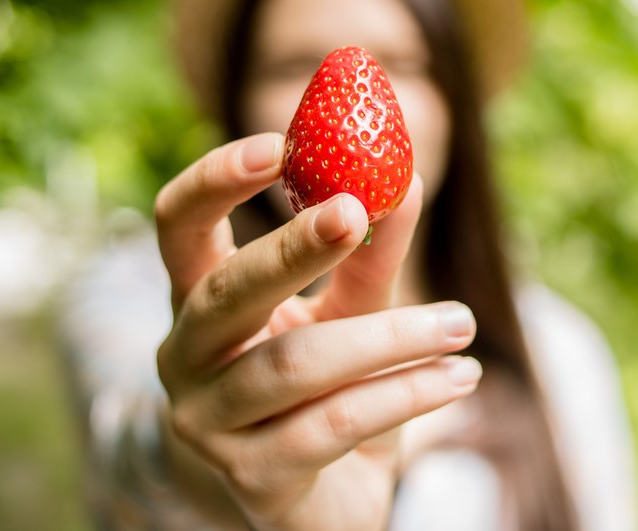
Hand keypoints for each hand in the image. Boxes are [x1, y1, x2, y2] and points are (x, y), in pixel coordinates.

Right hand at [154, 132, 480, 530]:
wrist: (314, 504)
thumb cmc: (323, 392)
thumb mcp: (346, 315)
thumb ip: (368, 257)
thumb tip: (407, 179)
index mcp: (197, 300)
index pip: (177, 225)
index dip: (215, 180)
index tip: (280, 142)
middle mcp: (186, 357)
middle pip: (225, 292)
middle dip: (293, 247)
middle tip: (359, 209)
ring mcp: (208, 423)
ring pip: (295, 364)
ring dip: (388, 337)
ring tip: (460, 323)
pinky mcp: (251, 477)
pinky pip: (333, 425)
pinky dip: (404, 394)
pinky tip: (458, 377)